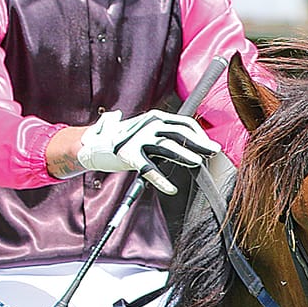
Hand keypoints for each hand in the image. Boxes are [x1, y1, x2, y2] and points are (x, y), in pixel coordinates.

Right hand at [75, 109, 218, 195]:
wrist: (93, 145)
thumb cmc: (125, 139)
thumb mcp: (146, 131)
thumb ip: (165, 133)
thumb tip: (193, 142)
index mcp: (156, 117)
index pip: (184, 123)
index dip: (200, 135)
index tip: (210, 147)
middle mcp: (148, 124)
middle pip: (179, 133)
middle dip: (199, 143)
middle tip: (214, 152)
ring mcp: (137, 138)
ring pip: (167, 147)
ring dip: (184, 155)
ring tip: (197, 163)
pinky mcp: (128, 154)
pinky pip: (148, 169)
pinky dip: (161, 180)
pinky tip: (172, 189)